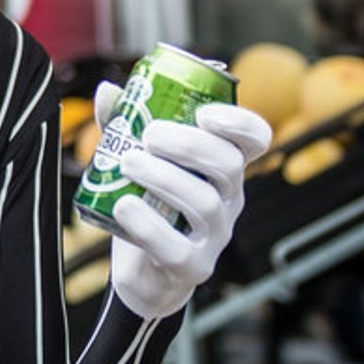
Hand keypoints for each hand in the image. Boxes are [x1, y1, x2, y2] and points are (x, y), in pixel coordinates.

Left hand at [92, 82, 270, 318]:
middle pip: (229, 165)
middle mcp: (227, 199)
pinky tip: (124, 205)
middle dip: (189, 144)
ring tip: (127, 163)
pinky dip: (148, 225)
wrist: (144, 272)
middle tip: (148, 135)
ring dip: (164, 177)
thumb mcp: (138, 162)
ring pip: (205, 203)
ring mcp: (214, 236)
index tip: (203, 113)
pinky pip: (178, 248)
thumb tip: (108, 91)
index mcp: (222, 167)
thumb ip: (125, 127)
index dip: (239, 122)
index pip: (254, 139)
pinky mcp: (193, 267)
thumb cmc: (149, 208)